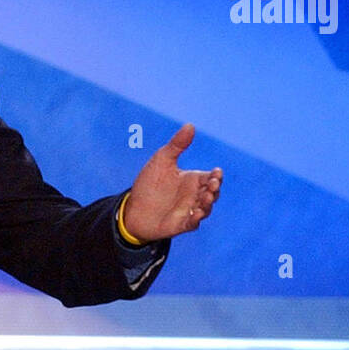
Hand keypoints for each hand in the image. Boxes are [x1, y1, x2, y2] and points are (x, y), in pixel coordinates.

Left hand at [121, 124, 220, 241]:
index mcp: (193, 180)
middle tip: (211, 184)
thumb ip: (177, 145)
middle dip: (215, 188)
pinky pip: (193, 223)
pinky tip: (195, 214)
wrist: (132, 208)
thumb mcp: (162, 160)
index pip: (211, 177)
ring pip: (206, 208)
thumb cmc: (149, 183)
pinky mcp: (180, 224)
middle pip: (213, 192)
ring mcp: (189, 211)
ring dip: (208, 203)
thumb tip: (190, 125)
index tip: (216, 172)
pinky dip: (196, 219)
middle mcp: (194, 196)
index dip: (216, 176)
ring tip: (206, 197)